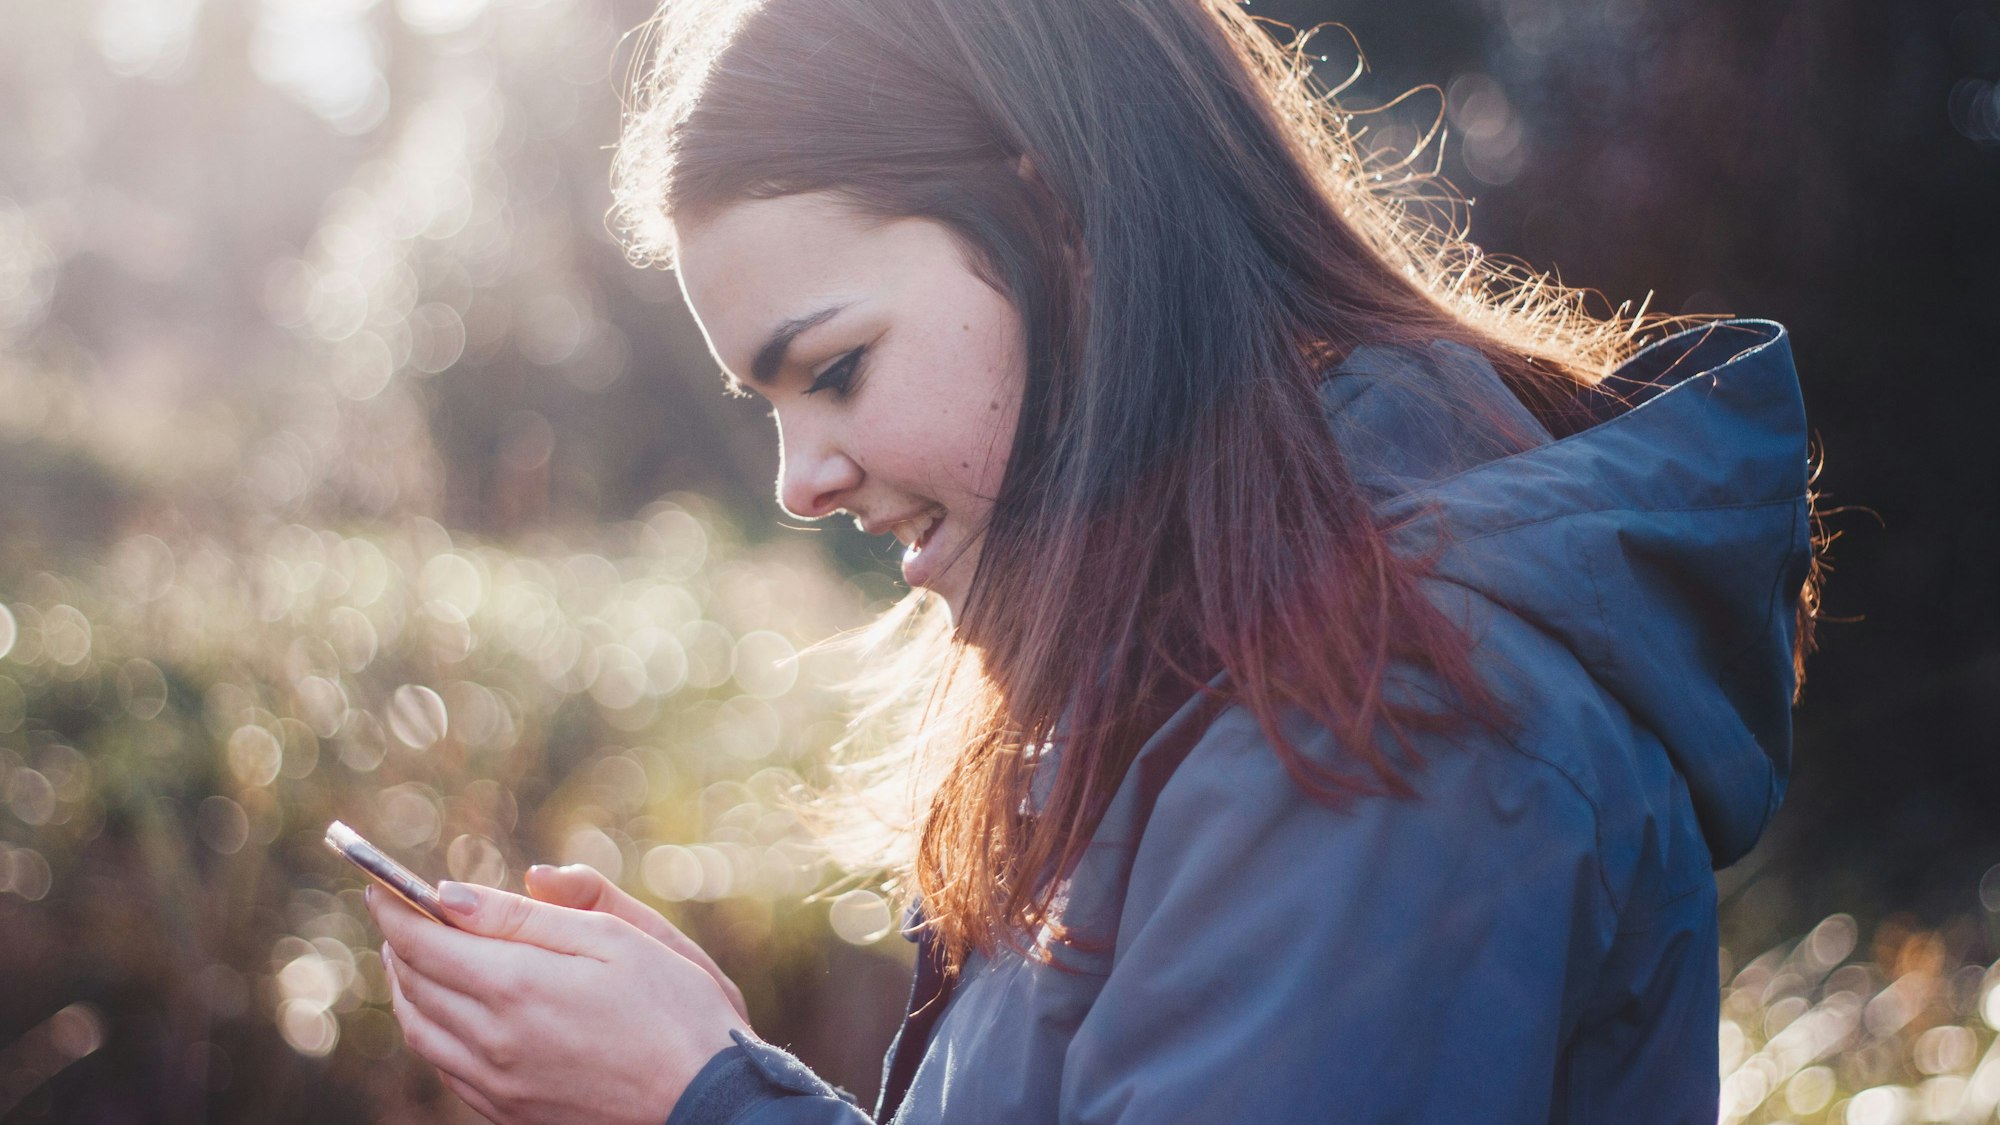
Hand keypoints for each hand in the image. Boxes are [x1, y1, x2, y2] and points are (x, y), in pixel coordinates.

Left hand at [368, 876, 749, 1124]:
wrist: (709, 1103)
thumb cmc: (677, 1009)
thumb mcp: (616, 938)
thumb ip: (532, 914)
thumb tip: (453, 894)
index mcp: (517, 986)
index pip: (423, 940)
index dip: (394, 908)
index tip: (379, 882)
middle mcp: (493, 1040)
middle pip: (413, 984)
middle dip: (399, 941)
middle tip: (397, 912)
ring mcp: (497, 1084)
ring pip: (420, 1030)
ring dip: (406, 987)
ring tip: (413, 956)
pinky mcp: (509, 1113)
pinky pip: (445, 1067)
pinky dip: (430, 1030)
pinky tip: (448, 1012)